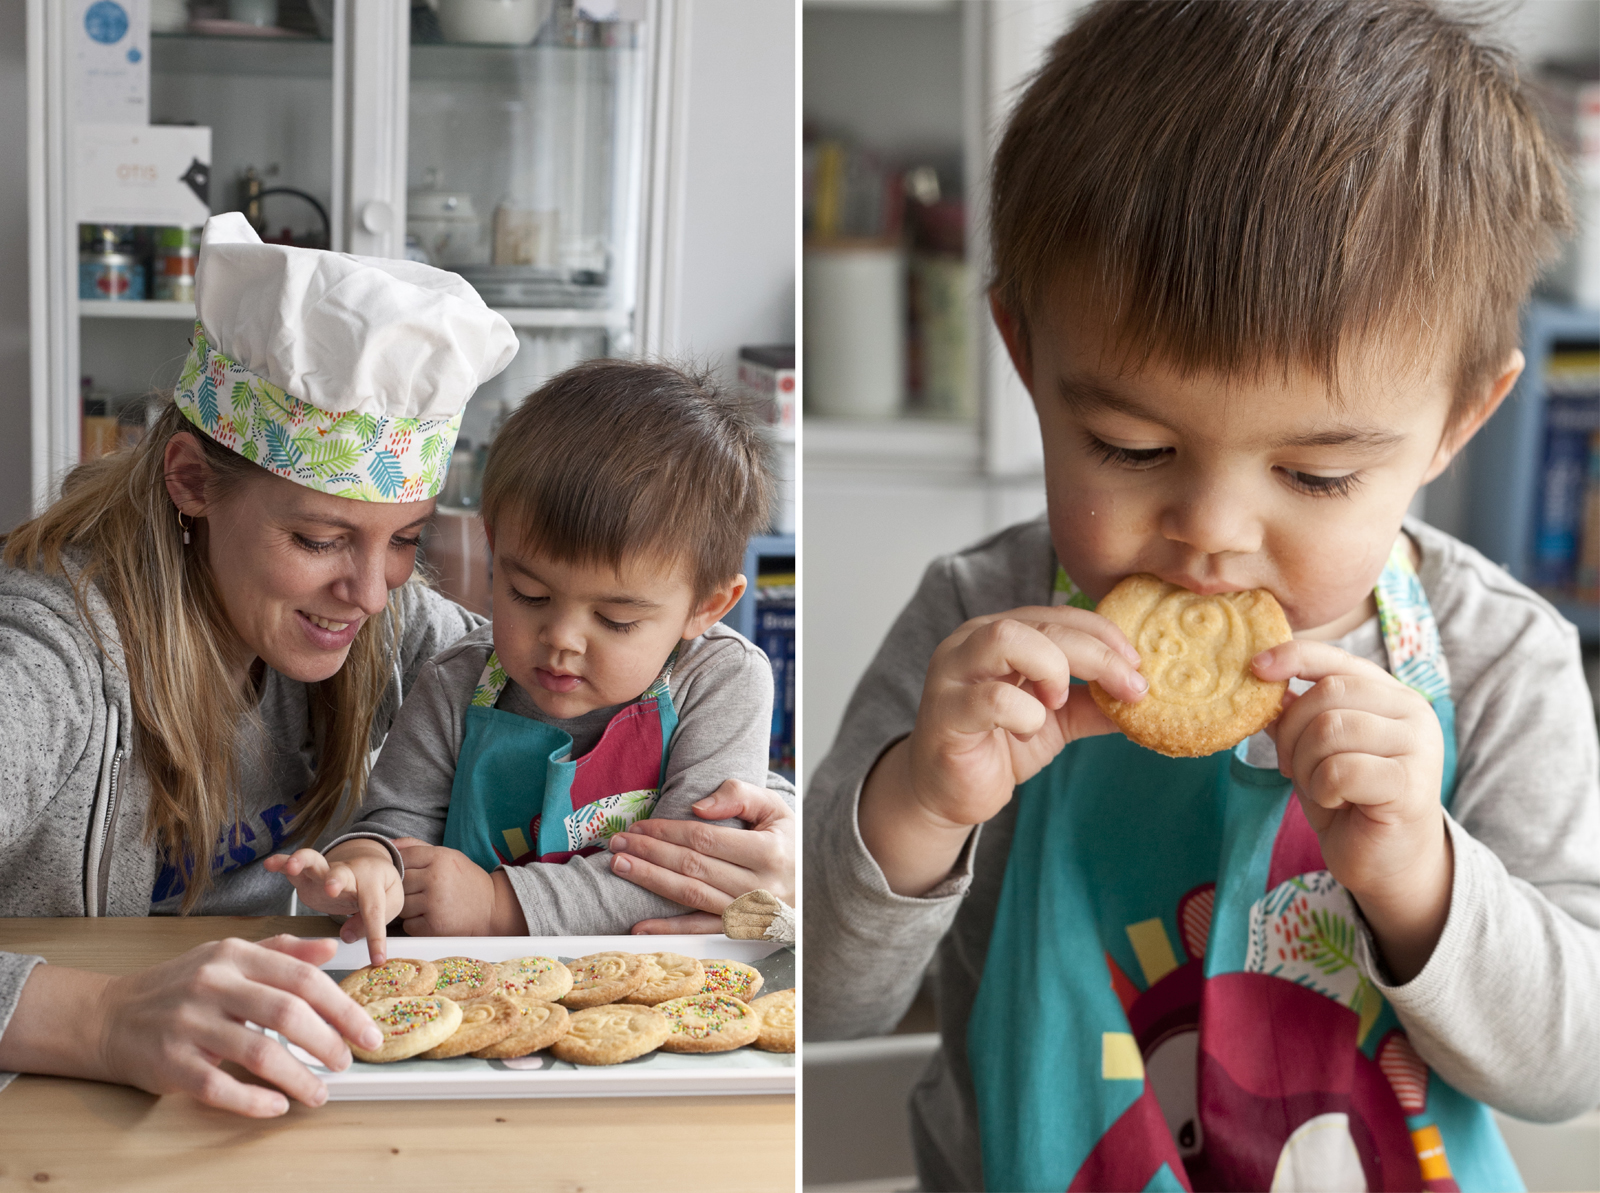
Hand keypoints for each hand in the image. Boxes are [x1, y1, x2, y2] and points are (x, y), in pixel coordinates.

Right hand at [0, 935, 384, 1117]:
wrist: (107, 1016)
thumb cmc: (178, 986)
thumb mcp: (228, 957)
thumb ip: (281, 951)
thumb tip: (329, 948)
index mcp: (235, 956)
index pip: (303, 979)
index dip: (342, 1008)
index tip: (367, 1032)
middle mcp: (213, 984)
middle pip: (287, 1013)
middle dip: (328, 1042)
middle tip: (347, 1063)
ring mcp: (189, 1024)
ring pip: (259, 1053)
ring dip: (299, 1078)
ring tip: (319, 1093)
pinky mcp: (169, 1062)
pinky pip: (220, 1087)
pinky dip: (254, 1101)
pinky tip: (276, 1106)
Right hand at [263, 841, 402, 964]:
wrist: (369, 864)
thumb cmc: (380, 887)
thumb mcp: (389, 905)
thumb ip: (368, 923)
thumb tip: (347, 936)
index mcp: (373, 882)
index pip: (374, 911)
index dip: (375, 937)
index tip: (377, 959)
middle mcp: (348, 874)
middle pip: (342, 875)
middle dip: (335, 881)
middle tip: (331, 889)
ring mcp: (326, 873)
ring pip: (314, 862)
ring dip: (302, 862)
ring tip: (291, 866)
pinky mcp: (308, 877)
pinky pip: (294, 866)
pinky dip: (281, 862)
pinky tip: (270, 864)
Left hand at [391, 840, 525, 936]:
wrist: (492, 908)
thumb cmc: (466, 881)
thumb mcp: (449, 856)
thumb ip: (418, 847)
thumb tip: (389, 844)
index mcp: (440, 858)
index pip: (403, 857)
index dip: (403, 866)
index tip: (411, 873)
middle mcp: (435, 879)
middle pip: (400, 882)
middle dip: (406, 888)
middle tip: (421, 891)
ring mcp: (433, 904)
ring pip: (402, 905)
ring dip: (410, 907)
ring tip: (428, 905)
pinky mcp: (433, 926)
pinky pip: (409, 924)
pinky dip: (416, 923)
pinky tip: (432, 917)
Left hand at [608, 780, 795, 933]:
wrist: (816, 885)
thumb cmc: (789, 842)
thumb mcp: (775, 809)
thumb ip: (739, 795)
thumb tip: (697, 808)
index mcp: (768, 852)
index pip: (704, 840)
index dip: (667, 832)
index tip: (639, 826)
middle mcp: (758, 886)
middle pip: (692, 866)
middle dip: (650, 853)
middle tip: (617, 843)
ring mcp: (749, 913)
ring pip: (690, 895)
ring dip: (651, 881)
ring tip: (620, 867)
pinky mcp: (741, 932)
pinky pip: (700, 930)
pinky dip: (669, 930)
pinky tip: (640, 927)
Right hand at [903, 605, 1145, 829]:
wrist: (946, 795)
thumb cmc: (997, 747)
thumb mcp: (1057, 719)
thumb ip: (1094, 703)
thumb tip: (1147, 697)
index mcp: (999, 633)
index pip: (1059, 615)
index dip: (1105, 635)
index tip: (1139, 667)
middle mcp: (971, 641)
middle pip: (1042, 624)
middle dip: (1097, 654)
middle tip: (1130, 687)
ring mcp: (952, 673)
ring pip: (1007, 638)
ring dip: (1052, 669)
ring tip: (1060, 703)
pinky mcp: (945, 712)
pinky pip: (993, 699)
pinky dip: (1026, 716)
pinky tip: (1028, 734)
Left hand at [1254, 640, 1451, 980]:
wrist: (1384, 861)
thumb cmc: (1349, 800)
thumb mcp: (1313, 750)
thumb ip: (1297, 714)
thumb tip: (1264, 679)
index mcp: (1389, 693)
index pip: (1335, 658)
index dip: (1292, 657)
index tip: (1255, 667)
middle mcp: (1412, 710)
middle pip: (1326, 695)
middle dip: (1292, 733)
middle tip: (1289, 766)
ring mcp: (1417, 745)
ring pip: (1330, 730)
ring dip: (1306, 765)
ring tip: (1319, 787)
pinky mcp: (1411, 783)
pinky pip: (1341, 770)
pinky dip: (1323, 789)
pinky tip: (1338, 802)